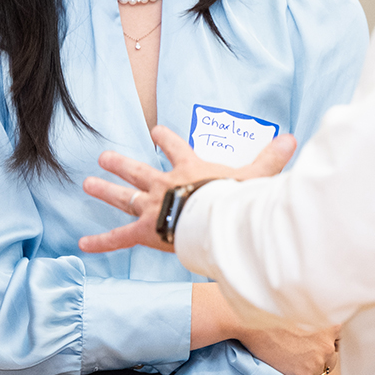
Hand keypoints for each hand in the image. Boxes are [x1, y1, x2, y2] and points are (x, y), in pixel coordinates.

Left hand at [79, 124, 296, 253]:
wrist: (213, 218)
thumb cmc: (233, 197)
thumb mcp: (255, 175)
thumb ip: (272, 158)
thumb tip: (292, 138)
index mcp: (190, 169)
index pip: (176, 148)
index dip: (166, 139)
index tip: (156, 131)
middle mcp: (166, 184)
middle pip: (140, 171)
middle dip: (122, 164)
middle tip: (104, 156)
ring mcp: (152, 206)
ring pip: (124, 197)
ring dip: (105, 190)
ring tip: (88, 183)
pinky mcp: (144, 230)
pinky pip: (119, 238)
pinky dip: (101, 242)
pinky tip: (82, 244)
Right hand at [238, 324, 340, 374]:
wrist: (254, 328)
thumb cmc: (275, 318)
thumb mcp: (302, 315)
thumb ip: (317, 324)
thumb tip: (323, 324)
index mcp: (328, 330)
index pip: (340, 336)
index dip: (331, 339)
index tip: (324, 340)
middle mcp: (325, 348)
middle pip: (331, 359)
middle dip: (320, 358)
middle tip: (303, 352)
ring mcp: (315, 366)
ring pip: (318, 374)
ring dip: (308, 370)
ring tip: (291, 359)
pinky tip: (286, 368)